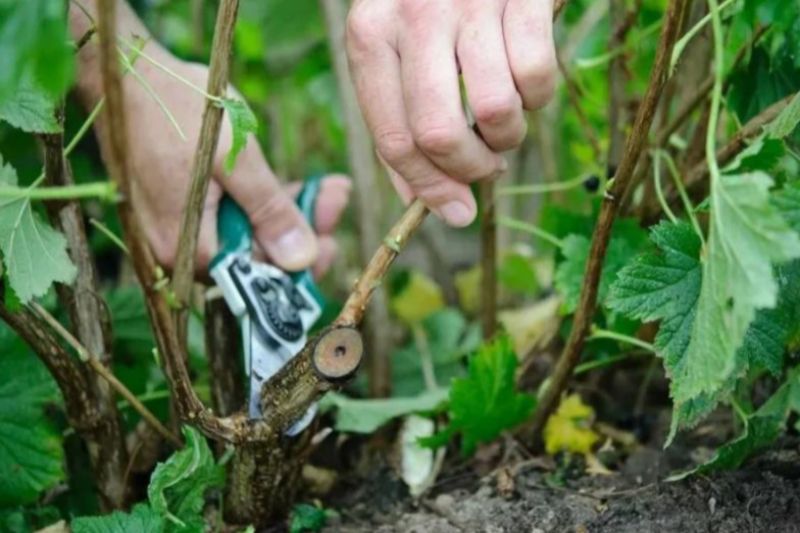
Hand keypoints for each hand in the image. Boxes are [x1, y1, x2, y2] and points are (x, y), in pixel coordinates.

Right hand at [81, 51, 349, 275]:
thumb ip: (269, 212)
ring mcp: (175, 229)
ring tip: (328, 187)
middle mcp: (178, 249)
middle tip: (336, 200)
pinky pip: (227, 217)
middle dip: (300, 230)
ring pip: (245, 234)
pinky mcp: (179, 209)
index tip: (334, 242)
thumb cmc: (178, 109)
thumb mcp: (236, 159)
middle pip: (253, 256)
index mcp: (189, 248)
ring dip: (287, 213)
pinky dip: (260, 203)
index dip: (300, 262)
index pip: (256, 276)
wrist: (127, 73)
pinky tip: (293, 185)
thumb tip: (301, 260)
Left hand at [345, 0, 555, 225]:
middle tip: (487, 167)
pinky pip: (538, 76)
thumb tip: (421, 202)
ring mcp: (468, 2)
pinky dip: (540, 95)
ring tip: (505, 118)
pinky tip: (527, 81)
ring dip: (508, 135)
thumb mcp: (397, 53)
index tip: (457, 213)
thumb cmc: (432, 4)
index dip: (429, 188)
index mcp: (370, 37)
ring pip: (494, 111)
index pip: (393, 138)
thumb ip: (400, 122)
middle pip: (439, 135)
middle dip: (470, 169)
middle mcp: (412, 17)